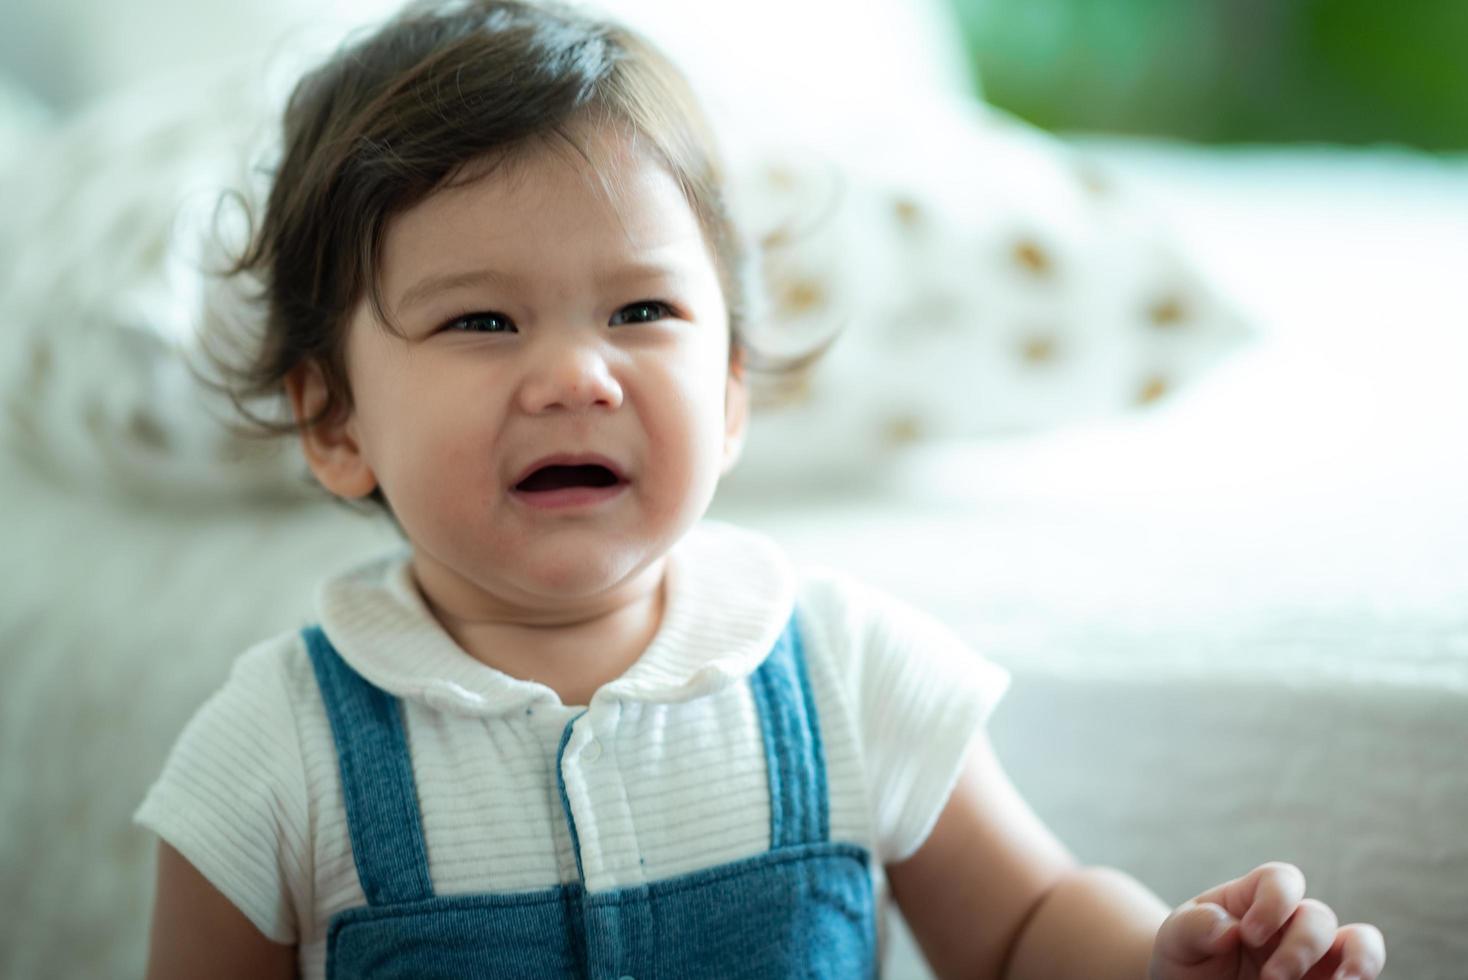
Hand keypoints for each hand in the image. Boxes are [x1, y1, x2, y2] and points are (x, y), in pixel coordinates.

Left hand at [1149, 862, 1383, 979]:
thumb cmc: (1187, 959)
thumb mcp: (1176, 939)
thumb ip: (1195, 926)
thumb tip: (1229, 930)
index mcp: (1254, 898)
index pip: (1281, 879)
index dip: (1274, 903)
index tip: (1248, 935)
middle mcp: (1290, 922)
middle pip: (1318, 916)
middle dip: (1300, 948)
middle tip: (1270, 979)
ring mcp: (1314, 955)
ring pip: (1360, 942)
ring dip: (1358, 962)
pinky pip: (1361, 975)